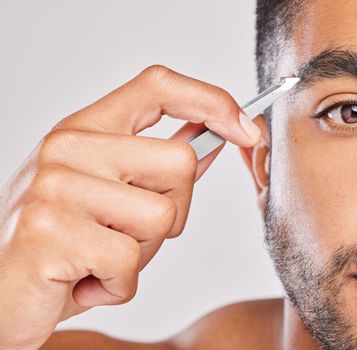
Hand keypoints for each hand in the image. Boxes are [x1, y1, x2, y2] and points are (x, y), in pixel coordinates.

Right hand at [0, 65, 260, 348]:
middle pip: (181, 161)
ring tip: (101, 257)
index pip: (158, 86)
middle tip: (129, 233)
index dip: (211, 101)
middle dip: (175, 210)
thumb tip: (214, 137)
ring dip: (143, 252)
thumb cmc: (64, 242)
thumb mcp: (112, 194)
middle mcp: (68, 146)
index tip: (246, 128)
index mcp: (86, 128)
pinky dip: (119, 286)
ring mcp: (57, 185)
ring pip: (163, 217)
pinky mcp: (49, 231)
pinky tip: (86, 282)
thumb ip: (159, 165)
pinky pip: (129, 264)